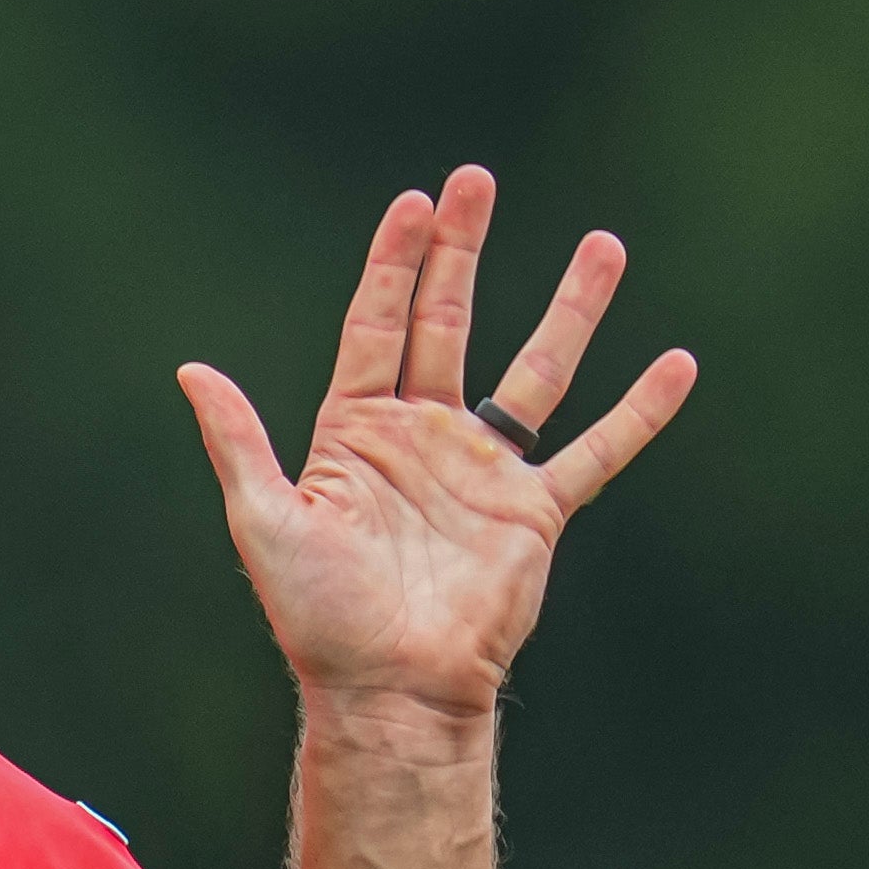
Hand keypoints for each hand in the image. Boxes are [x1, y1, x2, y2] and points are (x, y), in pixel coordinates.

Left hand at [180, 165, 696, 726]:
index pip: (377, 325)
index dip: (393, 264)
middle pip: (448, 322)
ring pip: (536, 369)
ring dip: (569, 307)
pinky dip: (638, 410)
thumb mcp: (266, 522)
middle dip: (461, 252)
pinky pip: (598, 449)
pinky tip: (676, 364)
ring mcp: (483, 469)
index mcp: (355, 432)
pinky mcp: (534, 510)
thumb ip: (239, 444)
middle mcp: (422, 438)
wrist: (390, 688)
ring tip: (604, 243)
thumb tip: (191, 371)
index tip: (415, 201)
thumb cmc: (319, 618)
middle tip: (477, 180)